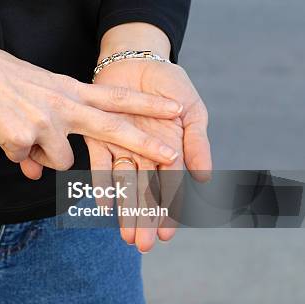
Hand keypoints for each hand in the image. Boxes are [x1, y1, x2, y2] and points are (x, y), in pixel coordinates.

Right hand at [0, 29, 183, 176]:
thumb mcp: (32, 97)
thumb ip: (45, 134)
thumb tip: (38, 173)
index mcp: (68, 89)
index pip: (116, 97)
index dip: (147, 105)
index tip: (176, 109)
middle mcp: (63, 104)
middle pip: (113, 126)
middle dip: (145, 142)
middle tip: (172, 156)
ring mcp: (45, 120)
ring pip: (60, 162)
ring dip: (42, 157)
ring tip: (18, 132)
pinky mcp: (23, 136)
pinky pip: (26, 163)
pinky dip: (13, 155)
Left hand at [87, 24, 211, 252]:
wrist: (138, 58)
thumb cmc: (169, 86)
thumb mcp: (192, 111)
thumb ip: (197, 144)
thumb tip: (206, 179)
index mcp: (170, 151)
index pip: (170, 187)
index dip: (169, 211)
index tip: (167, 234)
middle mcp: (144, 155)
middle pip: (146, 192)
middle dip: (144, 219)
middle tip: (141, 245)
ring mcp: (122, 147)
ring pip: (124, 184)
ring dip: (124, 209)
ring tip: (124, 234)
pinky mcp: (99, 136)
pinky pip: (100, 163)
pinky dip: (102, 182)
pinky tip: (103, 203)